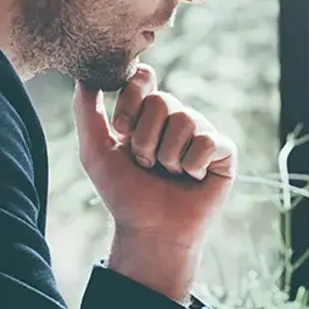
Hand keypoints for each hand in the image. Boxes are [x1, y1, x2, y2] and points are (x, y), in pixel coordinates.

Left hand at [73, 65, 236, 299]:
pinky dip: (192, 166)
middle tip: (147, 164)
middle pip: (162, 100)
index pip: (144, 78)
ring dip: (168, 157)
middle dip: (146, 139)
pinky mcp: (225, 151)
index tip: (122, 130)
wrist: (151, 230)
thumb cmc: (124, 194)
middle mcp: (177, 117)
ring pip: (185, 121)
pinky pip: (208, 141)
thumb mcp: (95, 151)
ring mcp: (202, 132)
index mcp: (148, 112)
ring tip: (169, 174)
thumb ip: (86, 112)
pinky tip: (193, 179)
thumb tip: (84, 77)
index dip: (131, 102)